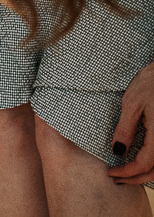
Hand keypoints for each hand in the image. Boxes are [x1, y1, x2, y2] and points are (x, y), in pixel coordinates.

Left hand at [108, 63, 153, 183]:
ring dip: (148, 174)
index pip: (145, 164)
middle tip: (117, 178)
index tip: (111, 172)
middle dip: (137, 178)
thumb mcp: (132, 104)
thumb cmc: (150, 82)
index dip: (127, 172)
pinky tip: (142, 161)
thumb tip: (118, 151)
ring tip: (128, 173)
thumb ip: (126, 129)